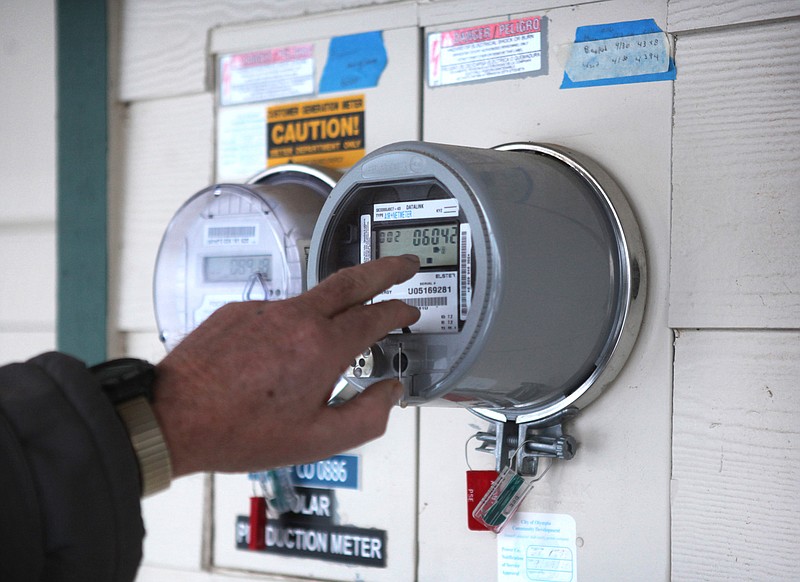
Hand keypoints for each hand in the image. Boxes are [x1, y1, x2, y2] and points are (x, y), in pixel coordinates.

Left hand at [151, 255, 420, 476]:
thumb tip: (390, 392)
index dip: (400, 311)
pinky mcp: (238, 310)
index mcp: (322, 346)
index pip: (377, 316)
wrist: (173, 416)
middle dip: (386, 268)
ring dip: (335, 305)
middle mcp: (297, 317)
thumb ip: (368, 416)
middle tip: (405, 263)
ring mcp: (265, 309)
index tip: (409, 312)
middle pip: (353, 279)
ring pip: (313, 298)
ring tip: (336, 333)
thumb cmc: (241, 431)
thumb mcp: (318, 440)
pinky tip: (280, 355)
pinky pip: (278, 311)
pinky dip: (291, 325)